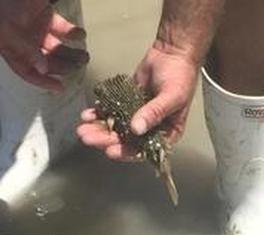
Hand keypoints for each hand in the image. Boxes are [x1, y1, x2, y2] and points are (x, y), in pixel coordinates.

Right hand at [0, 0, 88, 91]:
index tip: (60, 87)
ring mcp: (36, 30)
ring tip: (85, 56)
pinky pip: (61, 29)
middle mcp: (24, 42)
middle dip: (63, 66)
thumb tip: (42, 69)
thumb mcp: (10, 29)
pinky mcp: (46, 17)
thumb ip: (26, 49)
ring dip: (71, 53)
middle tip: (79, 66)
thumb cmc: (5, 4)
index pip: (26, 71)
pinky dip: (72, 32)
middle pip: (46, 61)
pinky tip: (80, 34)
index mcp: (10, 48)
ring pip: (56, 48)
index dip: (42, 81)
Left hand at [76, 42, 199, 160]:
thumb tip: (136, 128)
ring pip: (115, 128)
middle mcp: (150, 129)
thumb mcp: (172, 96)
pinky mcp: (126, 103)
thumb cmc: (181, 76)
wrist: (173, 53)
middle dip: (105, 140)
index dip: (126, 152)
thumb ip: (154, 113)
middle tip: (88, 138)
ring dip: (98, 129)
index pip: (144, 150)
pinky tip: (87, 115)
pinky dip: (98, 114)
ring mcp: (136, 116)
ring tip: (82, 128)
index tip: (110, 151)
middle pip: (125, 141)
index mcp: (165, 133)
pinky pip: (111, 112)